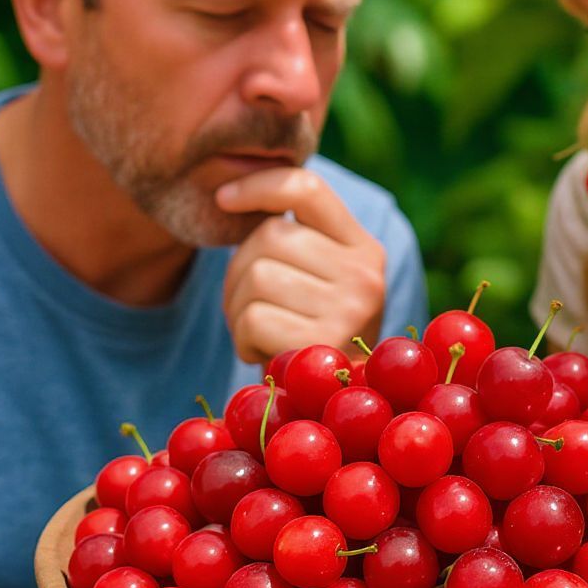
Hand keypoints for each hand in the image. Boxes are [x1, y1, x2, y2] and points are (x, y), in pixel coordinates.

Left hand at [217, 167, 385, 363]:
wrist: (330, 402)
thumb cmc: (309, 333)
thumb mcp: (317, 280)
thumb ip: (293, 238)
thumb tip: (228, 194)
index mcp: (364, 248)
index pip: (307, 189)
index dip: (258, 185)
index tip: (223, 199)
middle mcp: (365, 274)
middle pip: (269, 237)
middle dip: (239, 271)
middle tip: (249, 304)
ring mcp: (350, 309)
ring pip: (256, 276)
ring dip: (239, 308)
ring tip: (261, 330)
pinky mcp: (324, 344)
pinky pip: (253, 319)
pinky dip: (243, 339)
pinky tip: (264, 353)